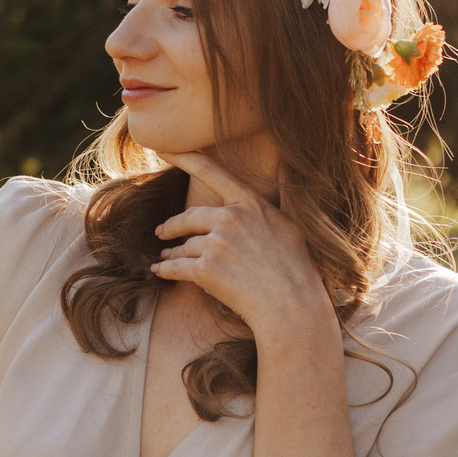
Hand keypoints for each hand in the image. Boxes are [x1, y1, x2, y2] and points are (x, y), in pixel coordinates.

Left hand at [150, 153, 333, 340]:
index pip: (211, 171)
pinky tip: (159, 271)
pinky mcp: (205, 270)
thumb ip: (282, 191)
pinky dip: (165, 270)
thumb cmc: (298, 268)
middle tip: (162, 232)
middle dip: (172, 226)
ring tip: (166, 257)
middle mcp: (230, 219)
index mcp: (250, 203)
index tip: (161, 148)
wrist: (292, 307)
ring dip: (172, 252)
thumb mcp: (293, 222)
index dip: (184, 157)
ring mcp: (216, 244)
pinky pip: (176, 268)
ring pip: (182, 246)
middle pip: (188, 217)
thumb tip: (284, 161)